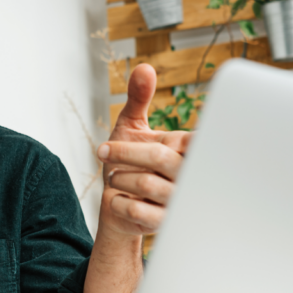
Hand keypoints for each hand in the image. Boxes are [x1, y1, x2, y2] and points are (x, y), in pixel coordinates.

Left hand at [98, 63, 190, 235]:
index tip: (125, 143)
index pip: (189, 138)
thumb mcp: (132, 127)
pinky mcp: (164, 224)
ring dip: (118, 178)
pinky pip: (135, 210)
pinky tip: (118, 199)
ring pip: (144, 184)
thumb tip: (144, 67)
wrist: (121, 209)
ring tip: (114, 177)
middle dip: (122, 153)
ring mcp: (178, 201)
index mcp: (188, 150)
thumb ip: (139, 98)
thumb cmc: (132, 164)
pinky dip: (117, 202)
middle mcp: (189, 175)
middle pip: (158, 157)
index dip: (157, 138)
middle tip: (102, 152)